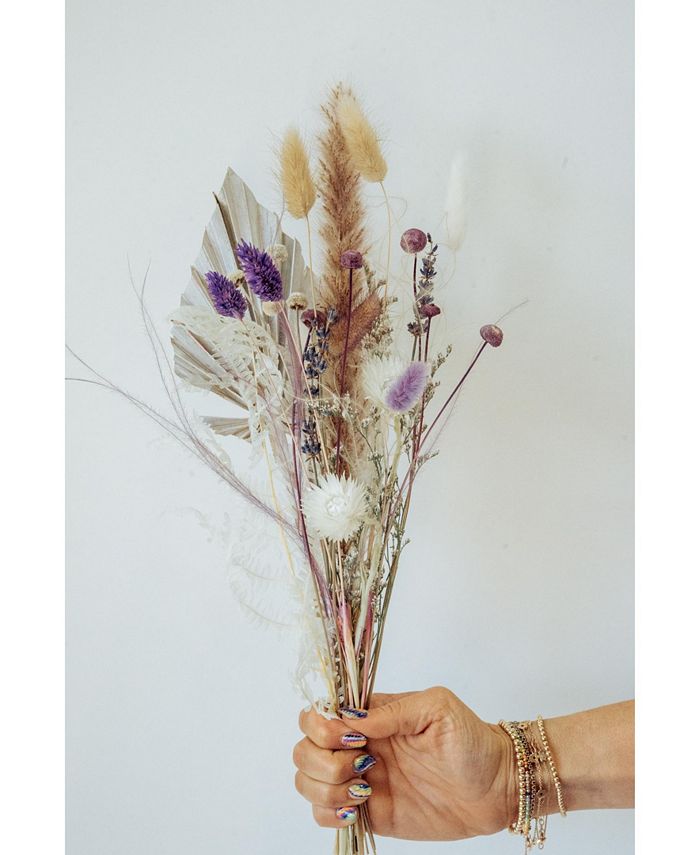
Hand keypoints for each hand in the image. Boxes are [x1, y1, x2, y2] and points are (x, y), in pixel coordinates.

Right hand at [292, 687, 514, 840]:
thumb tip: (350, 720)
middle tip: (362, 765)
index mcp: (370, 716)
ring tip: (363, 790)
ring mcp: (359, 780)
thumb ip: (393, 711)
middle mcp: (358, 746)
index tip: (351, 739)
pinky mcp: (368, 812)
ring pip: (307, 781)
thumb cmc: (472, 740)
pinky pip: (324, 814)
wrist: (496, 788)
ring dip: (325, 787)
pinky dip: (328, 813)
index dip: (321, 726)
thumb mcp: (437, 709)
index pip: (319, 713)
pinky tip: (357, 809)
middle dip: (322, 760)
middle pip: (304, 748)